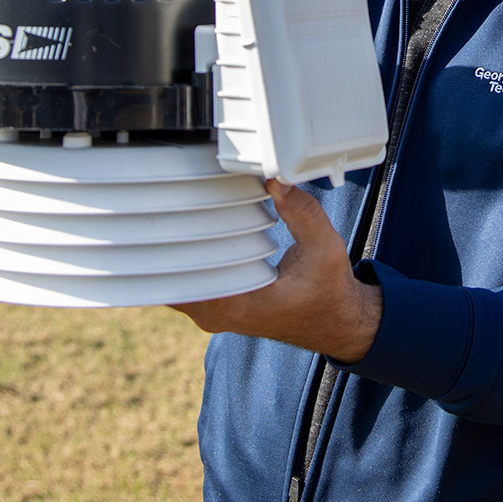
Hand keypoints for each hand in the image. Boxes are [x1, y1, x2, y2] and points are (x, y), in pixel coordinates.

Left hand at [170, 180, 381, 363]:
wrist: (334, 323)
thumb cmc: (329, 290)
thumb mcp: (324, 247)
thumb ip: (302, 211)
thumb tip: (274, 178)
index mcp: (240, 305)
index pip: (183, 274)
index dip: (174, 239)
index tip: (171, 207)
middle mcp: (219, 316)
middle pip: (169, 277)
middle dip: (168, 239)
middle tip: (172, 198)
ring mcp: (213, 317)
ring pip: (170, 283)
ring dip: (172, 251)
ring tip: (177, 211)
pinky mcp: (215, 311)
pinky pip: (183, 287)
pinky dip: (182, 262)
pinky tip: (189, 233)